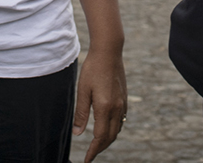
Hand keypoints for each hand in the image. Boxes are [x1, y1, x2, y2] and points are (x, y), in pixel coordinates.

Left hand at [73, 46, 126, 162]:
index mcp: (105, 108)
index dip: (93, 151)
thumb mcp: (82, 90)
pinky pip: (121, 120)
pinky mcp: (124, 98)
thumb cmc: (93, 68)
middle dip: (100, 148)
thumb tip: (78, 133)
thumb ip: (81, 113)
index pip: (100, 137)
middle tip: (90, 155)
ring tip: (97, 145)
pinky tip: (107, 128)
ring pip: (117, 129)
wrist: (109, 51)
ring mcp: (122, 103)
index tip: (87, 160)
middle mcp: (116, 108)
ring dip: (108, 140)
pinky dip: (114, 129)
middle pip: (110, 137)